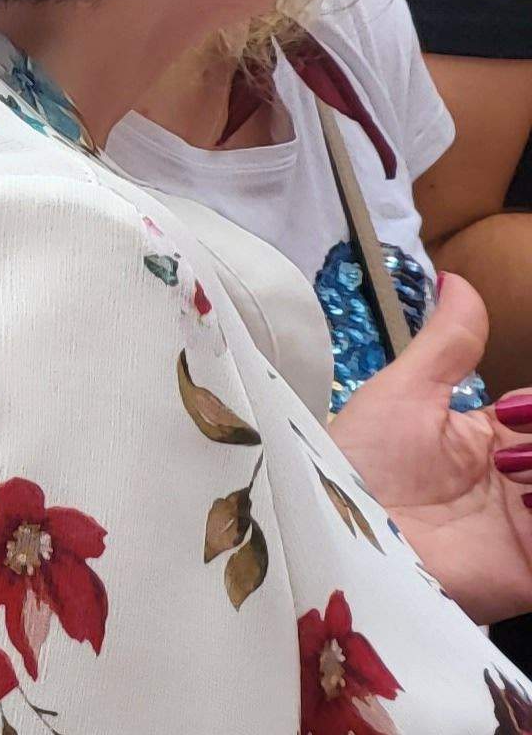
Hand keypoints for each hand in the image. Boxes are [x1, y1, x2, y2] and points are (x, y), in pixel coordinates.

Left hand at [327, 277, 531, 618]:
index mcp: (489, 444)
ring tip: (517, 475)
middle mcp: (515, 486)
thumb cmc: (358, 463)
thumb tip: (455, 279)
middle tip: (513, 449)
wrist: (338, 534)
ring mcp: (525, 530)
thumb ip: (448, 344)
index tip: (511, 414)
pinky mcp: (530, 572)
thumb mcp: (405, 394)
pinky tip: (527, 499)